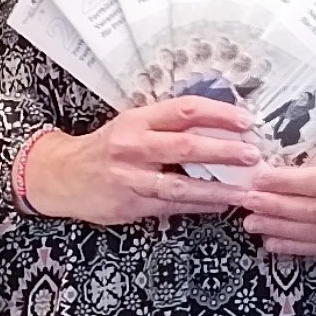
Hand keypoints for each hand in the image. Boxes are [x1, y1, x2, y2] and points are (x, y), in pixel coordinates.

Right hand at [16, 97, 259, 225]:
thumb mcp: (132, 126)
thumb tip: (220, 124)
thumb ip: (169, 125)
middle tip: (252, 154)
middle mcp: (133, 145)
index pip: (184, 110)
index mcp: (138, 120)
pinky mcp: (130, 203)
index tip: (246, 120)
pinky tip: (220, 204)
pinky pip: (171, 205)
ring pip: (180, 183)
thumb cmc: (106, 148)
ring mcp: (130, 177)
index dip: (218, 114)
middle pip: (186, 146)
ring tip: (244, 189)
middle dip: (223, 151)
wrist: (62, 176)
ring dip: (216, 188)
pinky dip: (198, 205)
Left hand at [237, 129, 315, 257]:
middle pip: (314, 210)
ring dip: (279, 229)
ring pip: (315, 232)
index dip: (284, 183)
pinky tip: (271, 242)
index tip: (257, 180)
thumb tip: (262, 160)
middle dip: (276, 208)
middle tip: (248, 203)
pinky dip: (293, 246)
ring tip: (253, 223)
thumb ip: (308, 152)